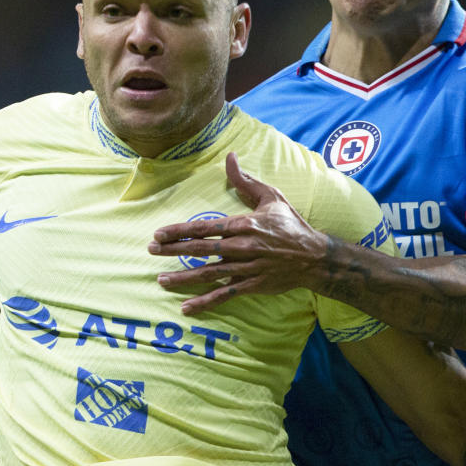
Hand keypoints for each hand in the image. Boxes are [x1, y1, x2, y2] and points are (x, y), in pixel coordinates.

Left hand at [148, 152, 328, 313]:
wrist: (315, 257)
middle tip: (150, 251)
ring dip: (183, 278)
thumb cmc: (291, 225)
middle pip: (201, 249)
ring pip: (209, 274)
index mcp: (244, 224)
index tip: (159, 233)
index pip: (205, 227)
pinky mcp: (252, 285)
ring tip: (161, 280)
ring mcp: (247, 268)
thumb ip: (246, 181)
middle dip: (173, 250)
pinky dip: (205, 302)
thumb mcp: (271, 197)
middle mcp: (242, 246)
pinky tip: (186, 308)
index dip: (180, 231)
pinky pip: (224, 295)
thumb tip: (229, 157)